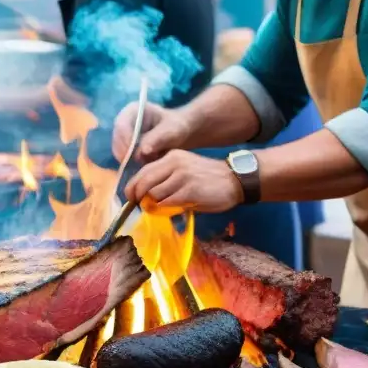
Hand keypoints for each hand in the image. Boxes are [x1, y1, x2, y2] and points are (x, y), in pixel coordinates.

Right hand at [112, 101, 190, 162]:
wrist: (175, 133)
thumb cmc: (175, 127)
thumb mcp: (172, 130)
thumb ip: (159, 138)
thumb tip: (142, 152)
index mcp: (133, 110)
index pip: (121, 125)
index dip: (126, 141)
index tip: (137, 155)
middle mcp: (123, 121)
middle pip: (117, 139)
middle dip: (128, 154)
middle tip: (143, 163)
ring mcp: (122, 134)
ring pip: (118, 150)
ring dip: (130, 160)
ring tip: (148, 163)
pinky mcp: (123, 147)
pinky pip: (122, 157)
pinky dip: (131, 164)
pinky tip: (144, 166)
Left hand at [125, 150, 243, 212]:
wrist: (236, 179)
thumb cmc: (208, 179)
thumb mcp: (184, 171)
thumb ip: (165, 179)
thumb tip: (145, 197)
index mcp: (171, 157)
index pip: (143, 171)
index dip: (133, 186)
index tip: (131, 198)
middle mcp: (174, 163)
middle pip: (144, 182)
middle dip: (137, 197)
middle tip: (139, 206)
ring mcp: (182, 176)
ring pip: (154, 193)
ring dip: (152, 205)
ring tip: (160, 209)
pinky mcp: (190, 190)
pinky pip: (167, 202)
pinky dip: (164, 209)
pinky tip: (170, 211)